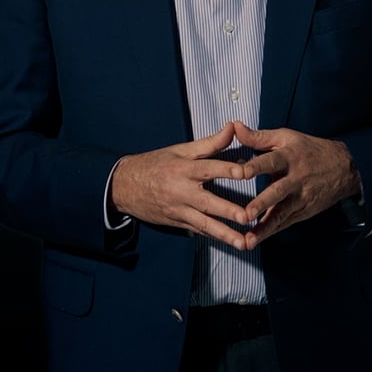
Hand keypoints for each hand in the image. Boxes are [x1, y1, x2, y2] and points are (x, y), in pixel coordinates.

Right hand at [109, 122, 251, 250]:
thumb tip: (233, 127)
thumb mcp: (180, 150)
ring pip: (204, 224)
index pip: (208, 167)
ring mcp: (179, 210)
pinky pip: (199, 231)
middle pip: (207, 202)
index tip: (244, 172)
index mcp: (183, 169)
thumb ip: (210, 142)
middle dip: (228, 211)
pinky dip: (215, 237)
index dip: (226, 169)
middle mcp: (182, 192)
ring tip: (244, 243)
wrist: (124, 186)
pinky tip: (232, 243)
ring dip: (226, 235)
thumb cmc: (155, 164)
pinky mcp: (178, 223)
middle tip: (247, 216)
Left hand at [233, 121, 361, 248]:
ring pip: (281, 214)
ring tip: (248, 240)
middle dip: (261, 204)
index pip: (271, 161)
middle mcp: (295, 179)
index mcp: (289, 157)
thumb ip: (258, 136)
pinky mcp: (302, 212)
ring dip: (264, 228)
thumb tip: (234, 125)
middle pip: (277, 192)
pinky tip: (255, 241)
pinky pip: (284, 223)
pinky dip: (270, 233)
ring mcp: (300, 198)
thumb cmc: (308, 150)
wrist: (344, 169)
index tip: (240, 173)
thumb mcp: (286, 137)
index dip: (256, 166)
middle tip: (245, 214)